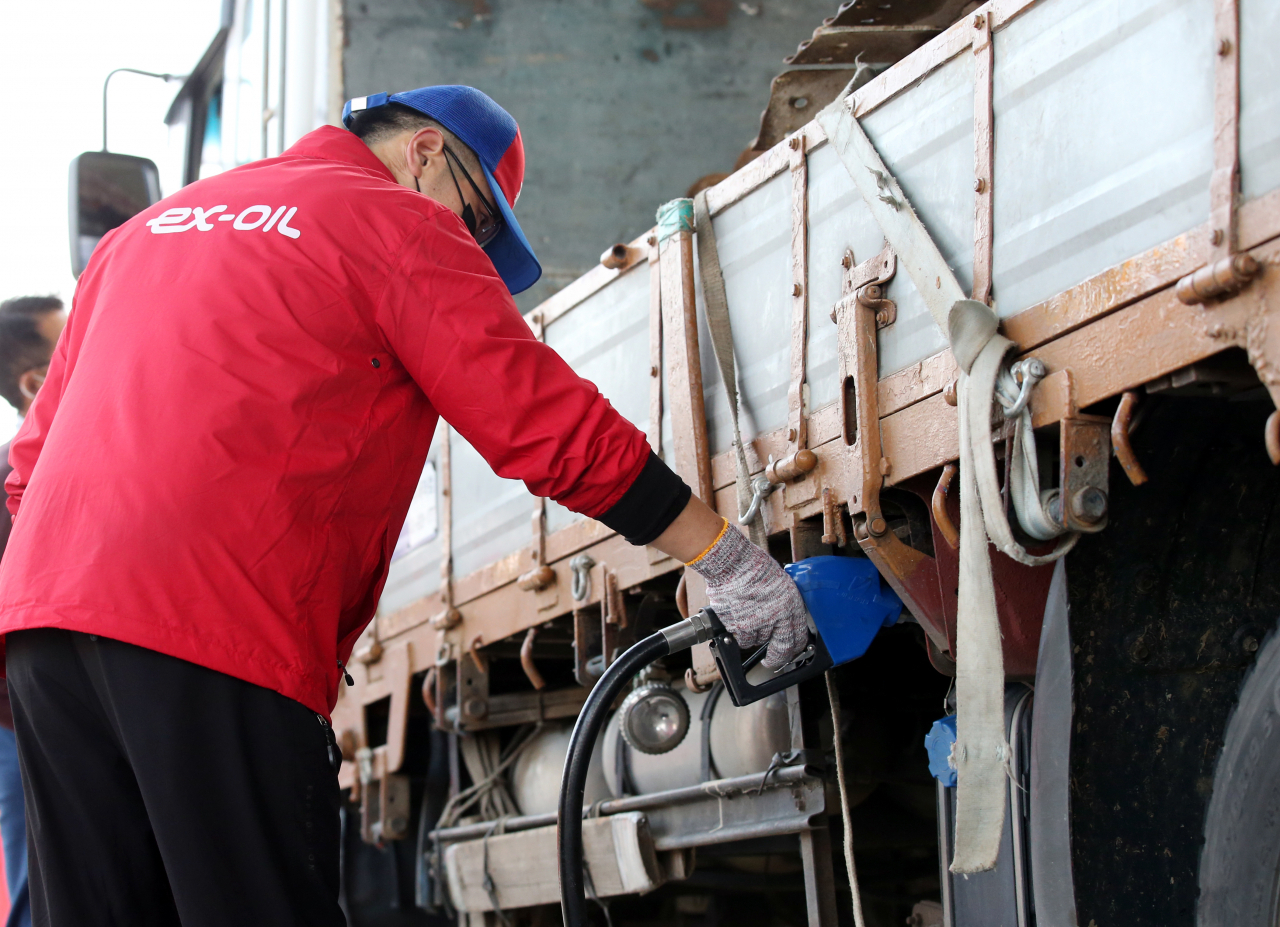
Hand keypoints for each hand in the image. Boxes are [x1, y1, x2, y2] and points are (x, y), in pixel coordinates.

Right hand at [685, 520, 810, 669]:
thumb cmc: (754, 566)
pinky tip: (737, 616)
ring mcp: (757, 622)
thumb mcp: (781, 584)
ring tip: (747, 616)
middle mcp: (777, 616)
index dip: (794, 649)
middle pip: (780, 648)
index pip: (798, 638)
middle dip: (775, 657)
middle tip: (770, 660)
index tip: (789, 653)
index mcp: (791, 604)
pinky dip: (737, 632)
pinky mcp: (738, 626)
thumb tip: (783, 619)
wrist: (732, 562)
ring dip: (752, 635)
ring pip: (756, 641)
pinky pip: (739, 638)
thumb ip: (784, 604)